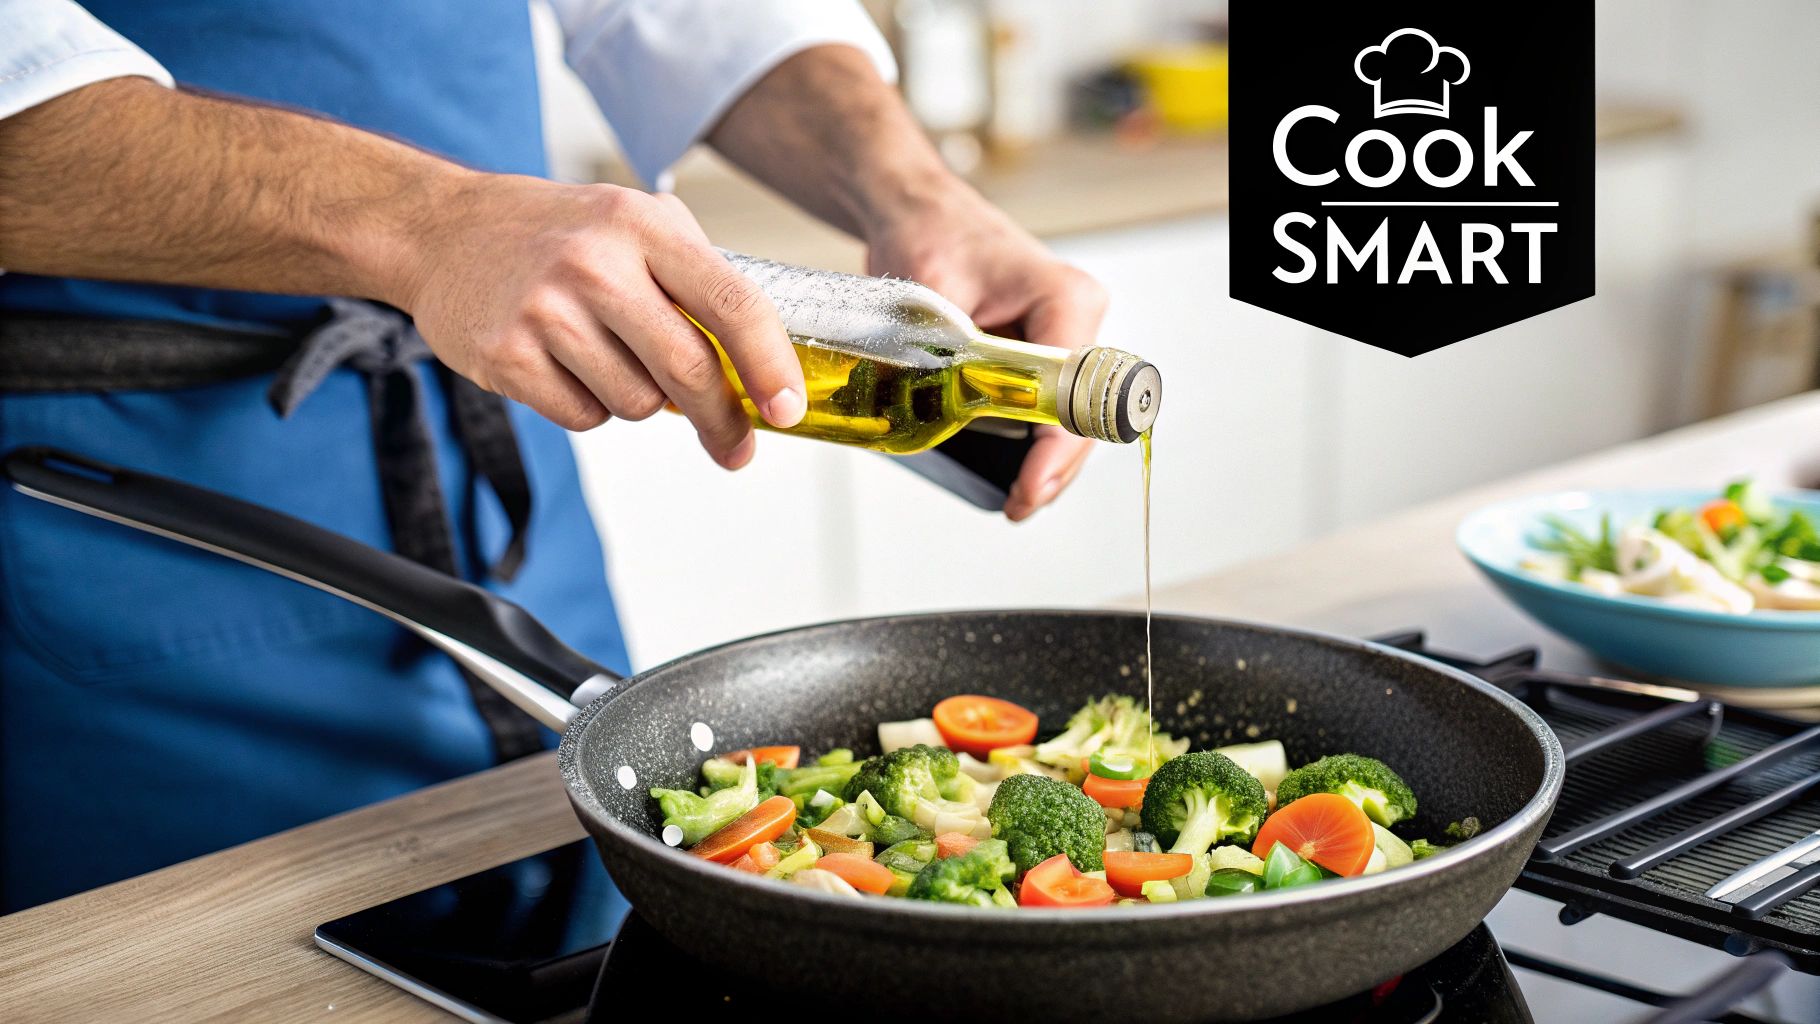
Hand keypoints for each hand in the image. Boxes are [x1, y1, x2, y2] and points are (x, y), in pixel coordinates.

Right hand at [393, 174, 805, 468]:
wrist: (442, 231)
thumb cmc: (555, 233)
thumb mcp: (631, 219)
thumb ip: (696, 275)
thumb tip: (764, 359)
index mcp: (642, 225)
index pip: (732, 302)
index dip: (770, 365)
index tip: (788, 409)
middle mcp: (595, 264)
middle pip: (689, 370)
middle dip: (723, 420)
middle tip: (737, 446)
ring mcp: (546, 311)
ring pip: (639, 403)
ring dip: (641, 400)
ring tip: (608, 357)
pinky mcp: (506, 357)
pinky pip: (585, 419)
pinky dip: (591, 408)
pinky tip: (568, 367)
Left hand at [863, 182, 1109, 520]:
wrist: (916, 212)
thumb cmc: (926, 234)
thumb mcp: (927, 298)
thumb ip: (946, 357)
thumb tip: (944, 421)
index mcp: (1065, 299)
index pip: (1075, 392)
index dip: (1054, 449)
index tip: (1027, 488)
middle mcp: (1077, 317)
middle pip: (1083, 413)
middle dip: (1053, 467)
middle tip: (1017, 505)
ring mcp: (1063, 334)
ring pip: (1070, 414)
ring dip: (1046, 458)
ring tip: (1015, 499)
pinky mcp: (1042, 348)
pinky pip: (1047, 403)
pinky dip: (1031, 438)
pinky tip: (1013, 471)